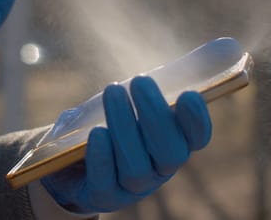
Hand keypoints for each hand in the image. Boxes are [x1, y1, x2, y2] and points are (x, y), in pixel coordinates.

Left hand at [41, 76, 211, 212]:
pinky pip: (105, 182)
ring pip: (136, 167)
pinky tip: (97, 133)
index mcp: (174, 145)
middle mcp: (159, 170)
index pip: (196, 137)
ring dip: (124, 126)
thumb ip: (141, 91)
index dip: (197, 119)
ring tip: (113, 92)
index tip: (189, 94)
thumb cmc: (108, 124)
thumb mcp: (126, 105)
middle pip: (170, 152)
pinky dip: (102, 156)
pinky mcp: (104, 197)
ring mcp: (133, 188)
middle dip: (156, 115)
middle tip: (140, 81)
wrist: (74, 161)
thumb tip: (145, 72)